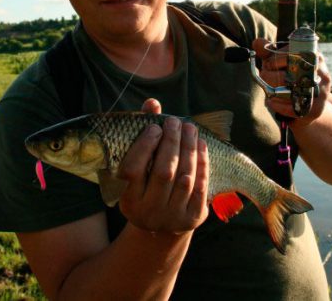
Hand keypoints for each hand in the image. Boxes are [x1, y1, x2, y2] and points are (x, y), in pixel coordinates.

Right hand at [117, 98, 208, 233]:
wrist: (162, 227)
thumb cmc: (147, 187)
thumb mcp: (139, 169)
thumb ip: (143, 136)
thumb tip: (152, 103)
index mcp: (128, 200)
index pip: (133, 170)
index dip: (144, 146)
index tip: (155, 127)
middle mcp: (148, 212)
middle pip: (163, 172)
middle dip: (172, 143)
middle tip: (176, 122)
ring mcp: (172, 217)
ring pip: (184, 178)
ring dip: (189, 150)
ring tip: (190, 129)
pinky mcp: (192, 219)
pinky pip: (201, 187)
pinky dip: (202, 164)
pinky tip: (201, 146)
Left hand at [252, 37, 331, 123]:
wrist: (312, 103)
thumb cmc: (294, 78)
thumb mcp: (281, 62)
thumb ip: (269, 52)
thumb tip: (257, 42)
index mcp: (312, 55)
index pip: (290, 53)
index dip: (274, 59)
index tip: (268, 64)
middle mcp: (320, 71)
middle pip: (289, 72)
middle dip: (270, 76)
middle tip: (265, 77)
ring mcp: (320, 90)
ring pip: (290, 89)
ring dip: (273, 91)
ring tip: (269, 91)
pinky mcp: (316, 107)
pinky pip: (292, 106)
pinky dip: (278, 105)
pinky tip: (272, 102)